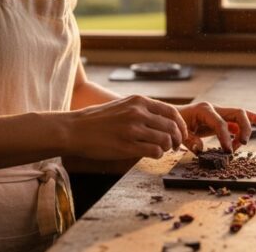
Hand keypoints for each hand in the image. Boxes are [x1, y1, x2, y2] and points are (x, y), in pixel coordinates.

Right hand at [66, 95, 187, 159]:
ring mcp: (133, 130)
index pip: (171, 112)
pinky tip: (153, 154)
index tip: (180, 133)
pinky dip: (158, 155)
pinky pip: (154, 151)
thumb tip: (162, 119)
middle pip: (171, 127)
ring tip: (162, 150)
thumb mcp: (122, 105)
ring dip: (167, 147)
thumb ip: (141, 109)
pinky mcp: (127, 146)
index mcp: (138, 101)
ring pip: (165, 140)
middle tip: (174, 145)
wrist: (75, 129)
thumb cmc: (97, 120)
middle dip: (177, 138)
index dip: (180, 125)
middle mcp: (138, 113)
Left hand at [176, 102, 255, 152]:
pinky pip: (240, 118)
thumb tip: (201, 149)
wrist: (174, 116)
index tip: (228, 151)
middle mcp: (215, 108)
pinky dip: (252, 120)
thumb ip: (190, 141)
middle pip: (237, 113)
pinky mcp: (223, 118)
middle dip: (244, 128)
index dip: (226, 137)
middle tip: (243, 144)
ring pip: (241, 114)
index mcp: (204, 110)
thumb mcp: (180, 134)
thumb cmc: (177, 125)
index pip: (220, 123)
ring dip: (248, 127)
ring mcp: (220, 112)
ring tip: (244, 143)